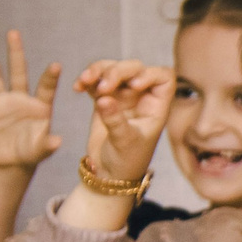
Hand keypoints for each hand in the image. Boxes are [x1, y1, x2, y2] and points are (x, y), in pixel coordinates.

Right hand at [0, 32, 63, 172]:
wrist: (11, 161)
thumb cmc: (32, 152)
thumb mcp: (42, 150)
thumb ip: (48, 144)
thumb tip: (57, 141)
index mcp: (39, 106)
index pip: (45, 88)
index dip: (50, 77)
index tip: (56, 64)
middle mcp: (20, 100)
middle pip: (18, 73)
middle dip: (16, 54)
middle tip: (14, 33)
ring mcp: (2, 104)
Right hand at [76, 59, 173, 183]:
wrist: (109, 173)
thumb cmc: (127, 160)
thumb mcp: (124, 141)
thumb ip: (115, 120)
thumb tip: (104, 99)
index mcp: (157, 106)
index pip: (163, 77)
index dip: (150, 74)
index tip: (134, 85)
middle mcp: (142, 97)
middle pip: (135, 69)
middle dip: (117, 71)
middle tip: (103, 87)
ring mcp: (123, 96)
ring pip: (113, 69)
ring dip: (99, 70)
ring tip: (84, 81)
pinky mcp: (104, 98)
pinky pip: (97, 80)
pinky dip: (87, 79)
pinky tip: (78, 88)